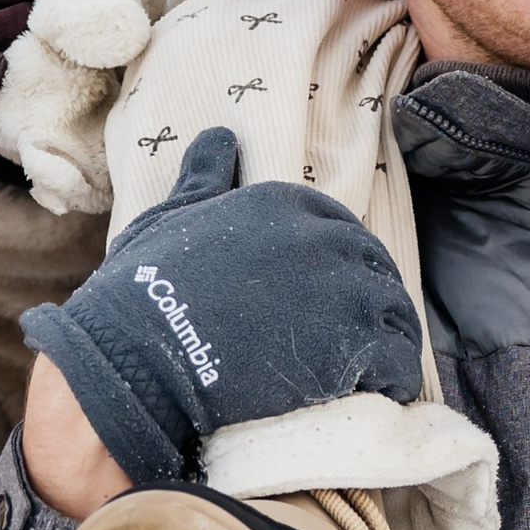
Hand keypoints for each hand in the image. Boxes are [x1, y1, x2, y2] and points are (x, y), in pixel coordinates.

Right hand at [19, 129, 425, 491]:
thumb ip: (204, 179)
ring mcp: (340, 293)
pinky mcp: (349, 348)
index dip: (340, 263)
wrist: (133, 359)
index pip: (340, 225)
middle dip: (371, 300)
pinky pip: (396, 361)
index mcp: (281, 203)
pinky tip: (375, 392)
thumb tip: (221, 137)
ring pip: (395, 313)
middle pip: (375, 267)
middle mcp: (319, 238)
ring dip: (388, 340)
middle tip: (352, 337)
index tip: (330, 294)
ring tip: (369, 369)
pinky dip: (392, 379)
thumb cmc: (140, 292)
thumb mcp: (169, 220)